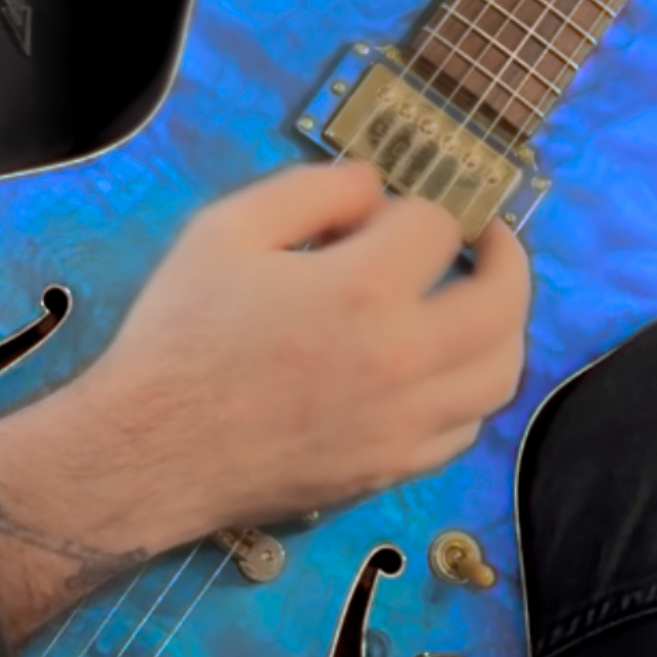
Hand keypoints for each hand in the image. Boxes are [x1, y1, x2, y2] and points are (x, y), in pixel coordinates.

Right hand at [0, 162, 530, 640]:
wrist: (151, 450)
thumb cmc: (182, 331)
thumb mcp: (225, 228)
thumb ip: (311, 190)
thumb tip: (375, 187)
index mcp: (362, 289)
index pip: (436, 226)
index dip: (412, 206)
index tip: (383, 212)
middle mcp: (405, 358)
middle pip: (503, 301)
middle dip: (505, 256)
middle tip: (484, 238)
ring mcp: (407, 423)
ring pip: (501, 372)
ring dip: (502, 325)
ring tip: (474, 300)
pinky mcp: (395, 469)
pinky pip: (468, 426)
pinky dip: (470, 387)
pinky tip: (438, 366)